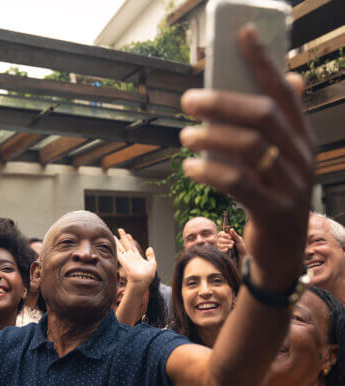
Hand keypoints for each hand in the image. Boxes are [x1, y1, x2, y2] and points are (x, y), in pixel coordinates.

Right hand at [115, 229, 156, 287]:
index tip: (128, 234)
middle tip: (120, 229)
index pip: (133, 246)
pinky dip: (115, 247)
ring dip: (117, 240)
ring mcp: (126, 258)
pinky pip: (118, 252)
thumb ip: (151, 256)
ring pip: (120, 247)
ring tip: (112, 235)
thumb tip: (150, 248)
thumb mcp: (152, 263)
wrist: (142, 281)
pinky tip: (112, 241)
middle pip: (126, 244)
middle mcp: (130, 257)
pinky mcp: (123, 261)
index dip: (130, 240)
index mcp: (137, 257)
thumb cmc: (148, 275)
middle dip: (123, 237)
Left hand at [179, 26, 312, 290]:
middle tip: (189, 100)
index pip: (283, 92)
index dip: (263, 61)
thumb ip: (278, 127)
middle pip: (262, 116)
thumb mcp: (281, 161)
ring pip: (248, 147)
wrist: (283, 250)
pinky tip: (189, 167)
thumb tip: (288, 80)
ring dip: (210, 136)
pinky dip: (209, 171)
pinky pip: (237, 183)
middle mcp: (301, 157)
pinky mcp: (272, 210)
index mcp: (302, 139)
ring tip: (185, 135)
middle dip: (222, 102)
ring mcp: (290, 184)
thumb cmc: (273, 197)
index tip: (241, 34)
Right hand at [217, 229, 246, 257]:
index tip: (229, 237)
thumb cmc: (241, 246)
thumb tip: (231, 229)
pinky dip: (223, 249)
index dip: (223, 235)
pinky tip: (227, 249)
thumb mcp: (239, 240)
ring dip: (225, 245)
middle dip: (226, 241)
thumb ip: (235, 235)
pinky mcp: (222, 251)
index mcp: (227, 236)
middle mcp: (223, 240)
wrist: (242, 255)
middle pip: (219, 239)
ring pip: (219, 244)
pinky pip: (219, 250)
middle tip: (233, 243)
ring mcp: (222, 246)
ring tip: (232, 246)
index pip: (220, 233)